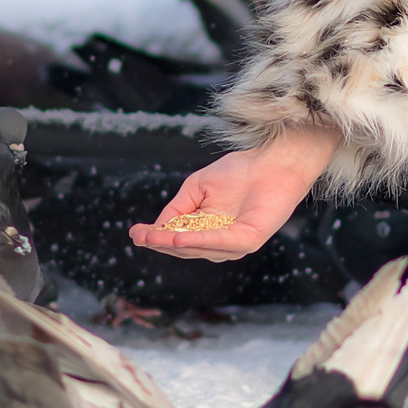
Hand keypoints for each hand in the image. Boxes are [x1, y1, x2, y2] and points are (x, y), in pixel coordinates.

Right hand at [129, 126, 339, 261]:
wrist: (273, 159)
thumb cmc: (240, 171)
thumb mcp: (198, 187)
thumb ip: (178, 207)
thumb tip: (156, 227)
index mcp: (207, 231)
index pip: (177, 240)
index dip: (155, 237)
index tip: (134, 232)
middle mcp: (221, 242)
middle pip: (185, 248)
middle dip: (161, 242)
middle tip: (141, 236)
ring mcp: (236, 244)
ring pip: (200, 248)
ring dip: (176, 244)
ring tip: (156, 237)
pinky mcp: (250, 239)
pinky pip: (221, 243)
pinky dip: (199, 241)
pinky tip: (180, 238)